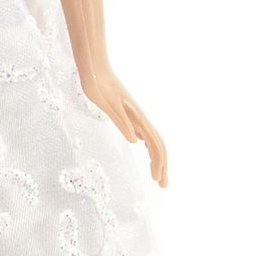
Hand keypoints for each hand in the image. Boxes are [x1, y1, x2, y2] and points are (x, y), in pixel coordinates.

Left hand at [75, 63, 167, 185]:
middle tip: (163, 186)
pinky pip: (143, 131)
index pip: (155, 143)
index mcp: (137, 117)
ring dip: (156, 157)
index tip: (158, 180)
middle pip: (158, 144)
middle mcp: (139, 117)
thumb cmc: (97, 85)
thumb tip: (136, 141)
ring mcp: (135, 115)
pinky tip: (144, 148)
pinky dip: (148, 144)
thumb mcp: (107, 104)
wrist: (93, 69)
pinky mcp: (128, 113)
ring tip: (156, 174)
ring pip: (152, 139)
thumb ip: (121, 121)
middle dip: (162, 166)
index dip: (158, 162)